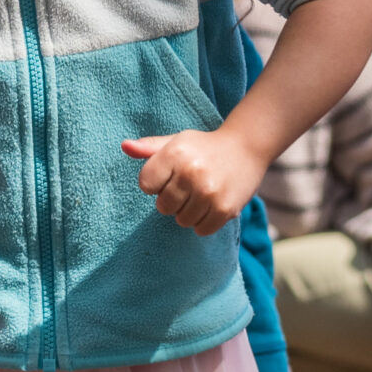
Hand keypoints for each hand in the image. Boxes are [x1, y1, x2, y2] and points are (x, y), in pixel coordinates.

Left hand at [122, 125, 268, 236]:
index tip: (169, 176)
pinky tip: (211, 205)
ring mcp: (208, 192)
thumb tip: (124, 146)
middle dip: (172, 200)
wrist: (246, 148)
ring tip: (201, 194)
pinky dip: (204, 222)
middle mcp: (190, 172)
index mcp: (174, 153)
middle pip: (163, 207)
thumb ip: (149, 147)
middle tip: (188, 186)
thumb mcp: (177, 141)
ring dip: (189, 212)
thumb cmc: (204, 147)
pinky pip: (201, 230)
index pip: (145, 185)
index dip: (155, 184)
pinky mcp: (225, 209)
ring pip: (182, 220)